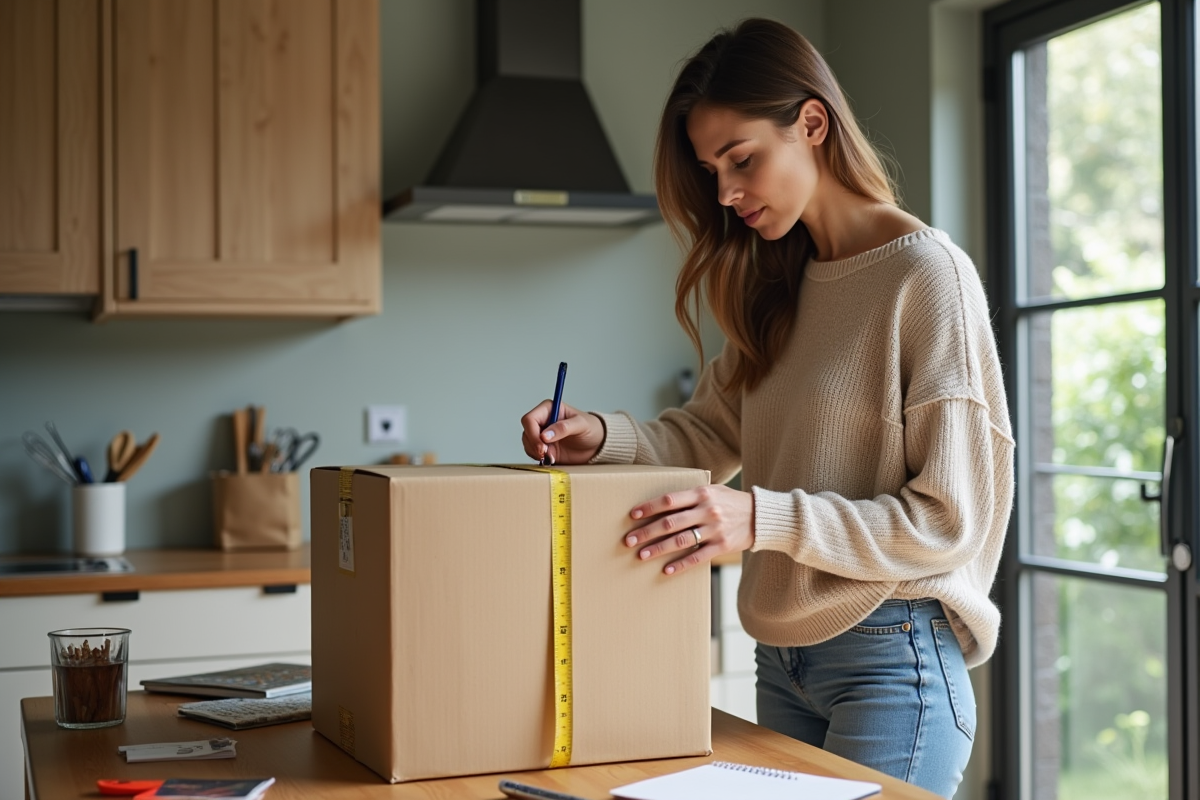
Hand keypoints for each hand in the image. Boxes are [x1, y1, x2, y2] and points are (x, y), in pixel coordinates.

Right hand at [520, 401, 604, 464]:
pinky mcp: (544, 449)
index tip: (543, 444)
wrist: (597, 445)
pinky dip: (539, 459)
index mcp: (549, 409)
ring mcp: (542, 436)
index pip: (530, 419)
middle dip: (534, 445)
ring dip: (536, 453)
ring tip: (552, 458)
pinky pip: (533, 454)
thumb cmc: (592, 429)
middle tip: (546, 454)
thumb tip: (545, 435)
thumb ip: (563, 428)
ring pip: (527, 444)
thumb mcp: (581, 425)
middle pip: (526, 432)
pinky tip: (551, 460)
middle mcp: (542, 421)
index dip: (532, 433)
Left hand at [623, 485, 753, 574]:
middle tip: (629, 540)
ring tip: (642, 555)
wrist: (760, 516)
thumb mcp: (713, 490)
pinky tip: (666, 570)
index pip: (669, 500)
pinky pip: (697, 557)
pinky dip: (681, 564)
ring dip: (659, 549)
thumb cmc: (730, 501)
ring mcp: (714, 529)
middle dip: (647, 531)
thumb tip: (660, 502)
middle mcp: (707, 511)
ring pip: (681, 541)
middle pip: (670, 522)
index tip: (632, 515)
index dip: (649, 507)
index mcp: (702, 494)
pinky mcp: (721, 546)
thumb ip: (690, 495)